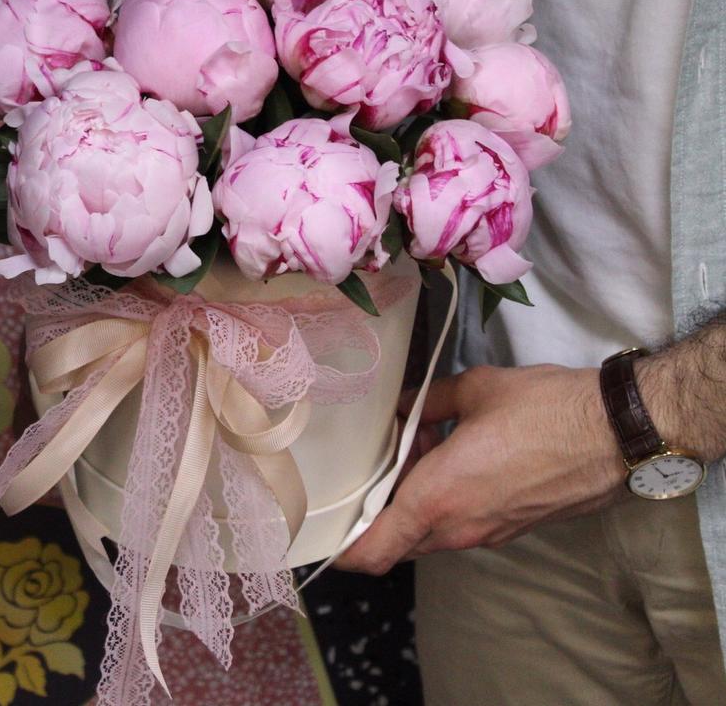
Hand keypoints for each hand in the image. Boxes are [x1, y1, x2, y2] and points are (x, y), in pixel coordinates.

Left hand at [335, 363, 626, 574]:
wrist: (614, 432)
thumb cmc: (541, 410)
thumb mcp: (473, 390)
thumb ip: (427, 402)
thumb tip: (403, 407)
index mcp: (437, 498)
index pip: (374, 549)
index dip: (343, 548)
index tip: (325, 529)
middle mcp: (458, 527)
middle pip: (396, 539)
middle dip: (378, 509)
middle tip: (374, 463)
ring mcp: (488, 533)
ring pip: (428, 531)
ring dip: (412, 502)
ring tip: (416, 448)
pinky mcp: (511, 528)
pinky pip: (459, 525)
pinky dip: (443, 502)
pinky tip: (450, 456)